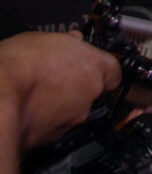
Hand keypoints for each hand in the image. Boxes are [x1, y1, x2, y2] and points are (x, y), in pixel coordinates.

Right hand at [0, 31, 120, 149]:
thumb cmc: (17, 66)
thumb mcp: (42, 39)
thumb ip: (65, 41)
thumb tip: (72, 39)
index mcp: (94, 64)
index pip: (113, 69)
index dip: (100, 68)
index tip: (89, 66)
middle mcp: (91, 92)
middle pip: (94, 89)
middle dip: (78, 84)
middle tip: (55, 76)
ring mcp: (76, 115)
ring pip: (76, 108)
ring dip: (63, 102)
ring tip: (38, 92)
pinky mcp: (57, 135)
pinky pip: (58, 124)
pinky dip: (48, 118)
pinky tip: (31, 108)